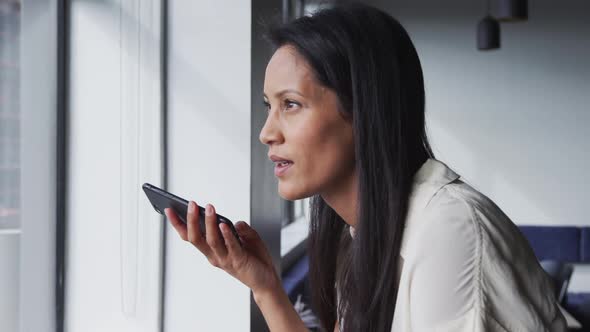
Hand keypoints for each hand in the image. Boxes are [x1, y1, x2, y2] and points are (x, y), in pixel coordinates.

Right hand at [164, 201, 278, 293]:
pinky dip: (226, 235)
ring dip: (209, 223)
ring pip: (211, 241)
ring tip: (209, 208)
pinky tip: (224, 224)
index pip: (190, 237)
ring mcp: (225, 259)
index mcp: (211, 250)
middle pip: (195, 239)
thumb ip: (239, 228)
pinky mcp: (239, 261)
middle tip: (191, 204)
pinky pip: (230, 247)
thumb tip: (233, 221)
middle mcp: (214, 256)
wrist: (266, 279)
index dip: (178, 224)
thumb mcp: (246, 237)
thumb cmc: (254, 258)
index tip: (169, 209)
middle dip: (191, 221)